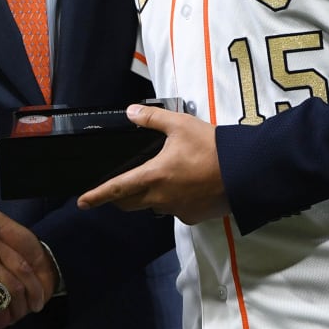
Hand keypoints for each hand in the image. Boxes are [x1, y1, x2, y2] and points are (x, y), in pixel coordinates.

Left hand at [77, 103, 228, 224]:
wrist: (246, 172)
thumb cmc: (212, 147)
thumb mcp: (181, 124)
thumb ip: (152, 118)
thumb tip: (131, 112)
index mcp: (154, 176)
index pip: (117, 189)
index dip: (97, 195)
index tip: (83, 202)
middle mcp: (161, 199)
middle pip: (130, 202)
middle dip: (120, 197)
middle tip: (118, 187)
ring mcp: (178, 210)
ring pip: (153, 206)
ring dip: (149, 196)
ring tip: (162, 178)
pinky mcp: (193, 217)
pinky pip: (175, 210)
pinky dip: (173, 200)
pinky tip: (186, 186)